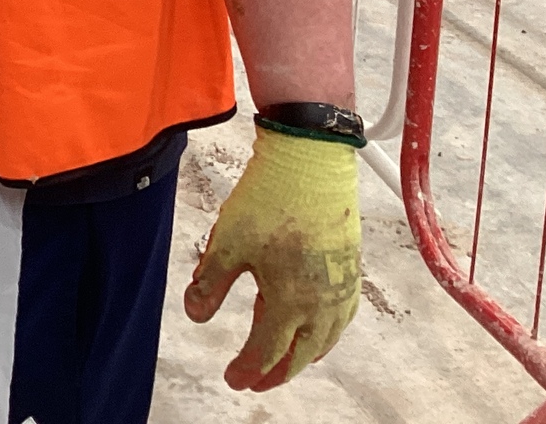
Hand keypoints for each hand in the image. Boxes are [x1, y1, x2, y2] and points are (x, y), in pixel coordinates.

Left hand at [184, 127, 361, 390]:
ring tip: (283, 359)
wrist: (310, 163)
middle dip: (275, 372)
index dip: (247, 369)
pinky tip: (315, 326)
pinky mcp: (350, 269)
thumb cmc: (270, 200)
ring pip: (324, 339)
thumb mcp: (227, 244)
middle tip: (255, 381)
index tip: (232, 378)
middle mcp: (323, 303)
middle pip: (300, 354)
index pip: (267, 350)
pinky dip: (325, 332)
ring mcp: (341, 288)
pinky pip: (341, 317)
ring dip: (302, 354)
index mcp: (292, 302)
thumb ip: (210, 283)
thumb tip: (195, 314)